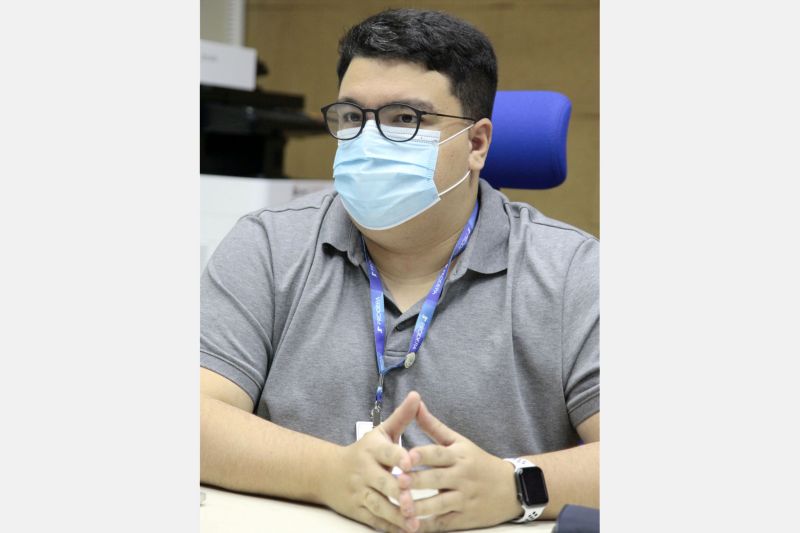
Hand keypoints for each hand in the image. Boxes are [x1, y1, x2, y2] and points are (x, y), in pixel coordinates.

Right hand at [321, 391, 421, 532]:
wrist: (327, 472)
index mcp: (372, 449)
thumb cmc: (364, 451)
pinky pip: (374, 519)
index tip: (411, 463)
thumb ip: (402, 417)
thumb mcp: (381, 432)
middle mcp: (364, 470)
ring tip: (415, 523)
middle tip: (415, 500)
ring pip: (378, 504)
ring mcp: (360, 491)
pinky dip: (389, 526)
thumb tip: (417, 396)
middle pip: (383, 482)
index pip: (386, 452)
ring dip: (396, 515)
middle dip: (398, 492)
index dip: (398, 457)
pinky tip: (405, 531)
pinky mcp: (357, 509)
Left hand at [407, 401, 520, 531]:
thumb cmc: (478, 462)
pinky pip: (444, 523)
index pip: (438, 454)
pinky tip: (411, 527)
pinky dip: (428, 526)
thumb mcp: (459, 441)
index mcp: (458, 456)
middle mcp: (461, 476)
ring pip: (439, 504)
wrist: (511, 488)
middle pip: (436, 479)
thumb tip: (415, 403)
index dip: (422, 455)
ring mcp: (463, 499)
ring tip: (401, 507)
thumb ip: (434, 426)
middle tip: (396, 482)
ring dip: (419, 507)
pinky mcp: (464, 518)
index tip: (405, 456)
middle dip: (416, 482)